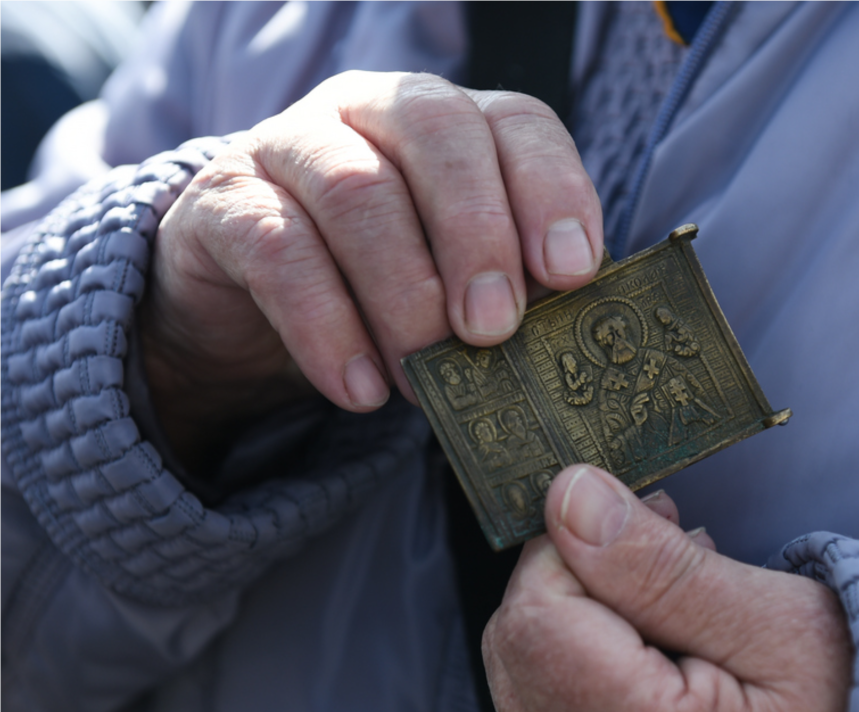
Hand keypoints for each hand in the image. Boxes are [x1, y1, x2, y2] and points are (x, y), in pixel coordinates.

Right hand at [140, 72, 601, 462]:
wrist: (245, 304)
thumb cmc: (370, 289)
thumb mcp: (446, 282)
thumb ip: (500, 288)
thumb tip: (557, 340)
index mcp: (446, 124)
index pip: (515, 122)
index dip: (552, 189)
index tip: (571, 272)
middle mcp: (371, 112)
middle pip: (437, 133)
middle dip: (476, 233)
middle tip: (492, 330)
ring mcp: (290, 145)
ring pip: (357, 192)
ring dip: (402, 296)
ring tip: (424, 382)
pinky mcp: (225, 204)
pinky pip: (278, 251)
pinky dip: (325, 327)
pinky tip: (359, 391)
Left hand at [483, 465, 851, 711]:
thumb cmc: (850, 706)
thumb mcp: (776, 625)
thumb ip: (660, 566)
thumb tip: (569, 496)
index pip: (536, 616)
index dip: (570, 546)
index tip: (632, 517)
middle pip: (517, 638)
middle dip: (576, 570)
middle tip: (661, 543)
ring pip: (522, 661)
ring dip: (582, 604)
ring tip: (669, 590)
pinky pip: (542, 694)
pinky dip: (583, 645)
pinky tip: (651, 628)